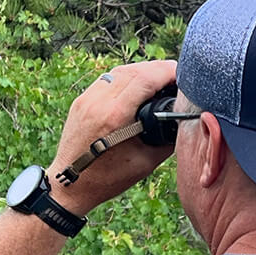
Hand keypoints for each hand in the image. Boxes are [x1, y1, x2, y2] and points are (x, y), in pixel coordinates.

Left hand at [46, 59, 177, 215]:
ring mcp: (87, 98)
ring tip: (160, 80)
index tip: (184, 77)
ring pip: (120, 71)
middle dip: (159, 69)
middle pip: (135, 70)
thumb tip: (183, 120)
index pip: (146, 78)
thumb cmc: (108, 179)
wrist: (71, 185)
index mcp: (115, 116)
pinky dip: (127, 78)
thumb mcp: (145, 163)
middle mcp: (98, 101)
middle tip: (177, 77)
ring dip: (143, 71)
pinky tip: (138, 87)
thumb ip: (166, 139)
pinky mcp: (82, 100)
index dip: (168, 72)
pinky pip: (108, 80)